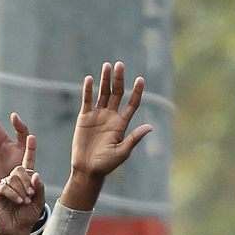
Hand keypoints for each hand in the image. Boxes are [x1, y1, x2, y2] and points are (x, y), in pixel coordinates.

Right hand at [0, 136, 45, 234]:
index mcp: (25, 180)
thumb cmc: (27, 217)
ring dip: (21, 190)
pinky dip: (13, 194)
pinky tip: (18, 202)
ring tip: (25, 201)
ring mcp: (4, 185)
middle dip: (27, 181)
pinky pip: (5, 187)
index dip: (30, 150)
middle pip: (19, 170)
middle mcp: (13, 180)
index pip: (28, 162)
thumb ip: (39, 188)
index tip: (31, 137)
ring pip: (12, 178)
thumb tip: (36, 174)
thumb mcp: (39, 202)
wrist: (16, 231)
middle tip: (31, 194)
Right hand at [63, 62, 152, 210]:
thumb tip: (150, 127)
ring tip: (107, 66)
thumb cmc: (106, 164)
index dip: (137, 91)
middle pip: (117, 93)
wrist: (87, 170)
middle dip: (119, 79)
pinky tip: (90, 79)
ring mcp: (97, 116)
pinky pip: (87, 100)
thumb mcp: (122, 152)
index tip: (140, 79)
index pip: (132, 103)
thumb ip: (134, 138)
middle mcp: (111, 117)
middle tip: (119, 65)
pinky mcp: (84, 118)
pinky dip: (88, 90)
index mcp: (122, 124)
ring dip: (105, 80)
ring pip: (102, 93)